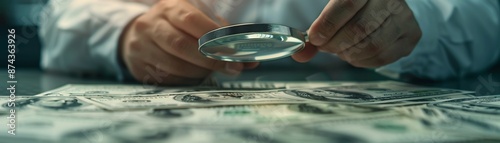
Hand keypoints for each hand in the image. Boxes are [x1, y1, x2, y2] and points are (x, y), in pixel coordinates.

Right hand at [119, 0, 257, 84]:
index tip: (233, 51)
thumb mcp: (194, 20)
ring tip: (213, 72)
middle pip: (181, 44)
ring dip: (199, 72)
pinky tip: (194, 76)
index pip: (191, 20)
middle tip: (232, 68)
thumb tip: (250, 60)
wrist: (136, 35)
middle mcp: (151, 25)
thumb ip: (221, 35)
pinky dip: (186, 80)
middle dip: (210, 59)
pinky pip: (167, 79)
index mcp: (169, 8)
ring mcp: (141, 46)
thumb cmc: (176, 27)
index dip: (213, 37)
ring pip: (174, 65)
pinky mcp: (138, 67)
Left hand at [294, 0, 420, 67]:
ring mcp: (404, 17)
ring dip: (348, 54)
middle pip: (359, 28)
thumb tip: (299, 55)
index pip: (347, 3)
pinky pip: (382, 57)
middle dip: (335, 43)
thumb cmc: (354, 7)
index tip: (314, 38)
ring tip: (340, 49)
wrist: (385, 6)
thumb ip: (316, 30)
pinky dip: (361, 60)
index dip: (328, 24)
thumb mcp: (333, 10)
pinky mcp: (411, 35)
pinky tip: (353, 54)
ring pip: (371, 45)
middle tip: (325, 46)